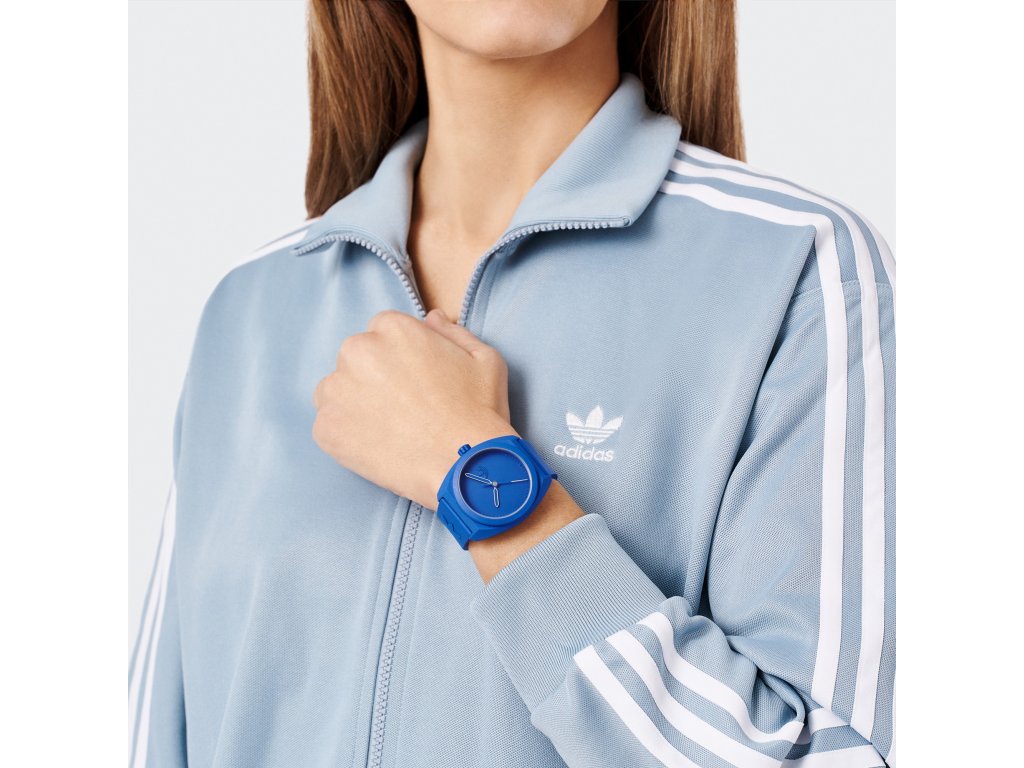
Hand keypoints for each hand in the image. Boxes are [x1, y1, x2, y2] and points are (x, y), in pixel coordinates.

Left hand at [312, 308, 518, 509]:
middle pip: (357, 358)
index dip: (399, 358)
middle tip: (403, 407)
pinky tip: (379, 445)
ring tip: (390, 428)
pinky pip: (331, 425)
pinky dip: (348, 435)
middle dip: (374, 377)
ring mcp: (337, 390)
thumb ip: (453, 332)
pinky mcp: (325, 428)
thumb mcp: (483, 359)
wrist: (463, 465)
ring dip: (357, 403)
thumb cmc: (478, 412)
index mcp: (392, 328)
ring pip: (338, 390)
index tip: (413, 380)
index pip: (382, 332)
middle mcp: (358, 351)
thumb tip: (433, 318)